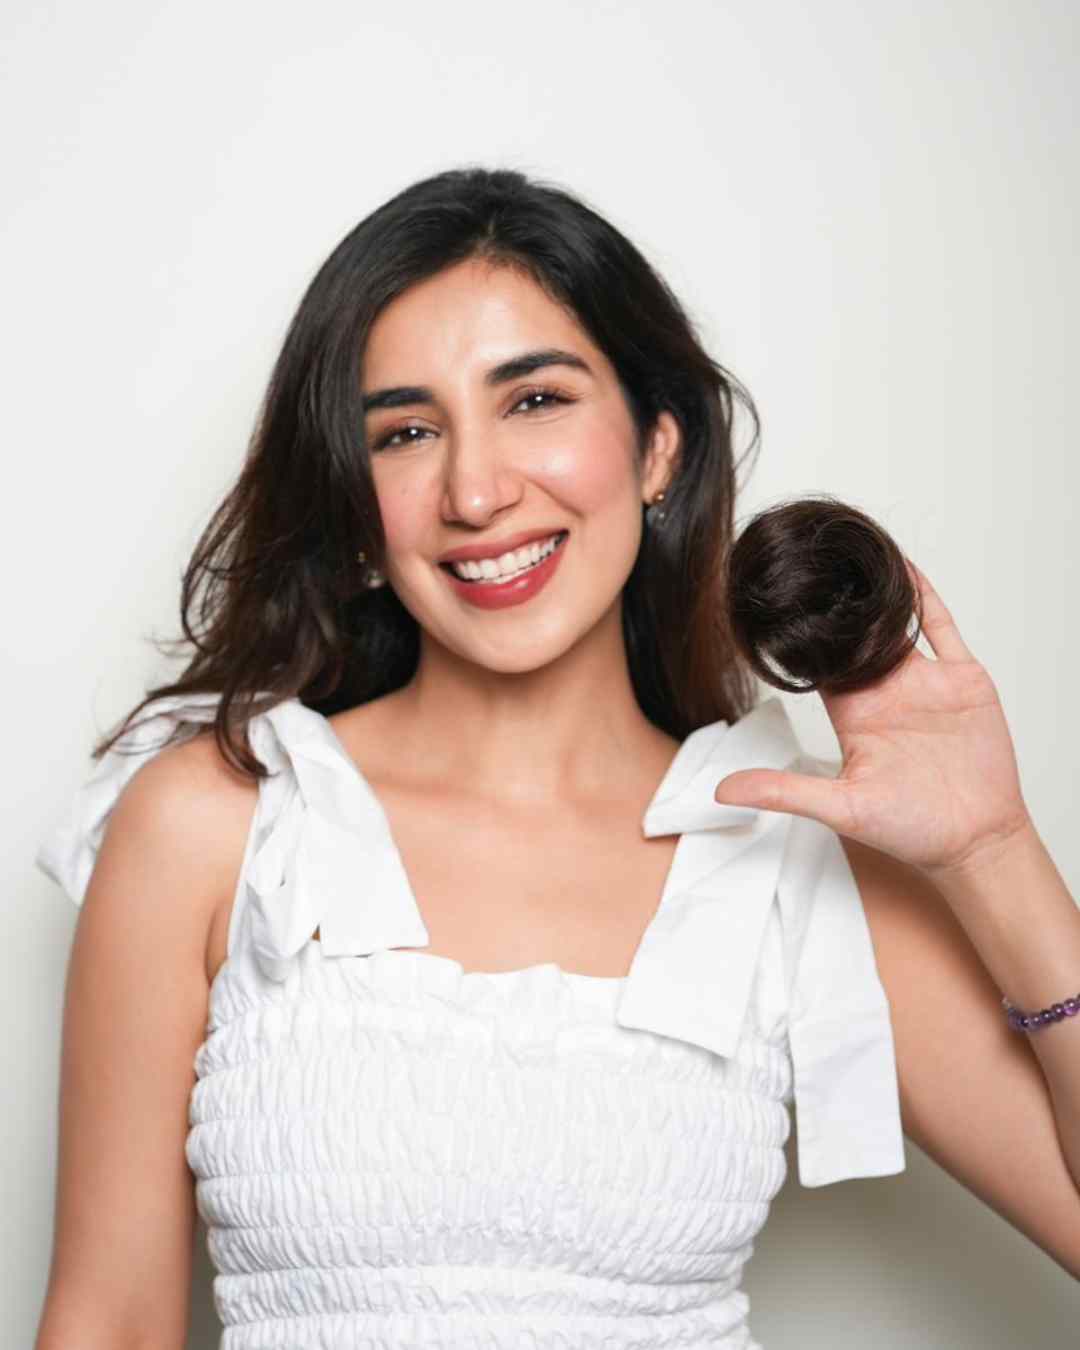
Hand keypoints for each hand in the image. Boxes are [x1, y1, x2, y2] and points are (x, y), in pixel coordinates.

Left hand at [713, 557, 1032, 879]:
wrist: (977, 841)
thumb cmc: (911, 830)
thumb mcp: (840, 808)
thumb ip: (783, 791)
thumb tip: (722, 791)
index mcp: (853, 714)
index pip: (816, 663)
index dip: (796, 635)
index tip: (770, 603)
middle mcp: (885, 692)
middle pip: (852, 635)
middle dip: (832, 601)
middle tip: (803, 558)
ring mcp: (924, 684)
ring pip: (894, 623)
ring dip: (873, 591)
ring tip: (846, 550)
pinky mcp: (962, 682)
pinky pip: (941, 630)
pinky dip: (924, 598)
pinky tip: (904, 567)